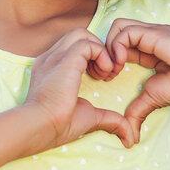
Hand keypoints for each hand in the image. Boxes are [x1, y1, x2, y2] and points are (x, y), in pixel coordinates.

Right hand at [23, 28, 136, 151]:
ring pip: (82, 35)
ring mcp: (56, 56)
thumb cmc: (57, 126)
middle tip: (106, 73)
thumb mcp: (87, 117)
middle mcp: (51, 58)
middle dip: (98, 50)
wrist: (40, 127)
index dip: (91, 58)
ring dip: (100, 50)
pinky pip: (88, 43)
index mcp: (50, 68)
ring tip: (105, 73)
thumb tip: (128, 135)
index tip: (100, 77)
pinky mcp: (66, 59)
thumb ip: (108, 119)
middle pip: (78, 36)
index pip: (73, 48)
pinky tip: (104, 73)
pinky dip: (101, 55)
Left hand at [105, 18, 169, 143]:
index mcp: (149, 49)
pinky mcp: (154, 33)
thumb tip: (129, 138)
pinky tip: (120, 63)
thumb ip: (138, 110)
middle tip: (106, 74)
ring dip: (108, 47)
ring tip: (113, 69)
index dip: (108, 59)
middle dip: (103, 51)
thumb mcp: (154, 98)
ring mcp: (151, 33)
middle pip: (115, 32)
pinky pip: (124, 31)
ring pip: (117, 27)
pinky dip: (116, 46)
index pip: (119, 45)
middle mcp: (149, 37)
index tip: (108, 79)